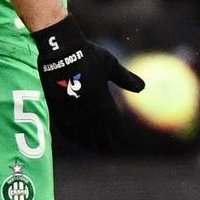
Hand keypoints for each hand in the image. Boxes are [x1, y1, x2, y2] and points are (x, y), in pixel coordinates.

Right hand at [30, 13, 144, 149]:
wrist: (60, 49)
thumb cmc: (88, 54)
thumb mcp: (111, 64)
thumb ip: (125, 78)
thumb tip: (142, 88)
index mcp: (103, 99)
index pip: (113, 124)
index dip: (117, 134)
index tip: (122, 142)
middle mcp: (87, 108)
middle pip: (97, 133)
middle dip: (103, 142)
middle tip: (108, 150)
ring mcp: (71, 110)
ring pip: (80, 134)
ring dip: (87, 142)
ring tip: (93, 147)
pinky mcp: (56, 107)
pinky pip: (65, 128)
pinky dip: (72, 135)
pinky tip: (75, 138)